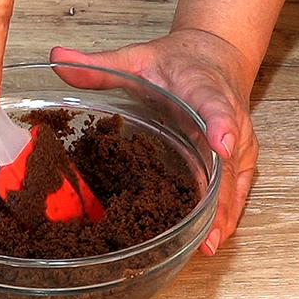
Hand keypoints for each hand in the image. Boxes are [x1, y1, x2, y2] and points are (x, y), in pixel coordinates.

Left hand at [50, 29, 258, 254]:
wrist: (219, 55)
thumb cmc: (181, 61)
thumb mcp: (139, 57)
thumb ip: (99, 65)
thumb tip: (58, 61)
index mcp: (203, 89)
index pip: (213, 104)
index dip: (219, 124)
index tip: (220, 143)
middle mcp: (229, 118)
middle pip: (226, 157)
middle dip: (218, 193)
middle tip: (207, 227)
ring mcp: (238, 142)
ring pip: (233, 180)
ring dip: (223, 212)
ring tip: (207, 243)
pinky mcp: (240, 158)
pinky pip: (238, 189)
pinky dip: (228, 213)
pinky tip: (213, 238)